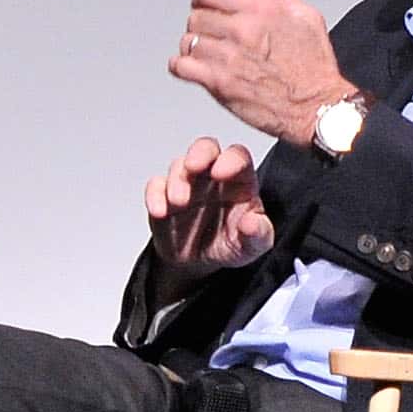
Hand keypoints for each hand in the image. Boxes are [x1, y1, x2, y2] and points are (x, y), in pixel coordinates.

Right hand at [143, 136, 273, 283]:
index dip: (231, 159)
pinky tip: (160, 210)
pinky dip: (154, 195)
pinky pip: (155, 186)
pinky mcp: (163, 197)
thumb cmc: (229, 245)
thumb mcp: (252, 246)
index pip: (238, 157)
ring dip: (177, 180)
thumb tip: (252, 223)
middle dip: (199, 153)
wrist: (199, 263)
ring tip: (179, 201)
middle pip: (206, 148)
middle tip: (194, 166)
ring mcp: (187, 184)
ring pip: (179, 166)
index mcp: (239, 181)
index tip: (222, 171)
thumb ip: (258, 234)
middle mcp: (212, 177)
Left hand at [173, 0, 355, 144]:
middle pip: (195, 17)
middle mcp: (243, 30)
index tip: (205, 7)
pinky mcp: (219, 83)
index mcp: (262, 10)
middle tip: (210, 36)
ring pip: (187, 41)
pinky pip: (181, 67)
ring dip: (192, 48)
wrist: (317, 107)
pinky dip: (182, 67)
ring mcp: (228, 57)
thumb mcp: (305, 16)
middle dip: (200, 25)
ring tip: (207, 54)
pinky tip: (194, 69)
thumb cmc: (314, 65)